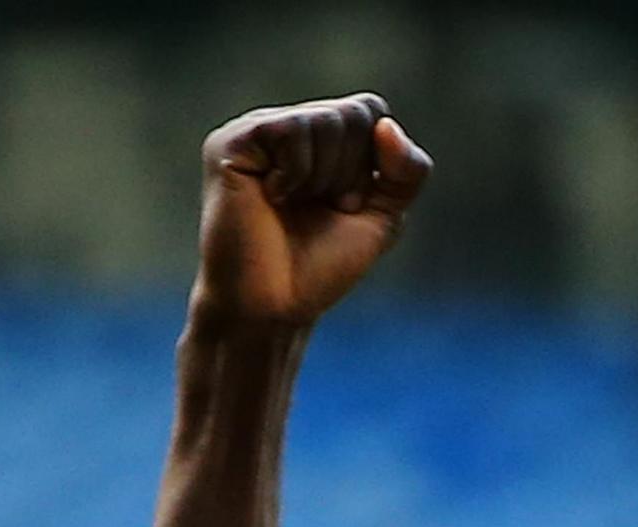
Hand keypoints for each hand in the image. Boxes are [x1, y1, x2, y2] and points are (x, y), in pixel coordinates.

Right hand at [196, 94, 432, 331]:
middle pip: (352, 113)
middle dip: (350, 172)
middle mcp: (287, 126)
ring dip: (324, 177)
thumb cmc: (321, 266)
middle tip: (320, 207)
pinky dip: (296, 174)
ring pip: (322, 119)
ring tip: (294, 204)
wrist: (274, 306)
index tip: (347, 204)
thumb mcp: (383, 216)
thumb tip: (388, 126)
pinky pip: (289, 131)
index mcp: (320, 139)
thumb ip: (407, 172)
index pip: (369, 109)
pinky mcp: (230, 142)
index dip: (373, 161)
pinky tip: (272, 197)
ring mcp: (256, 131)